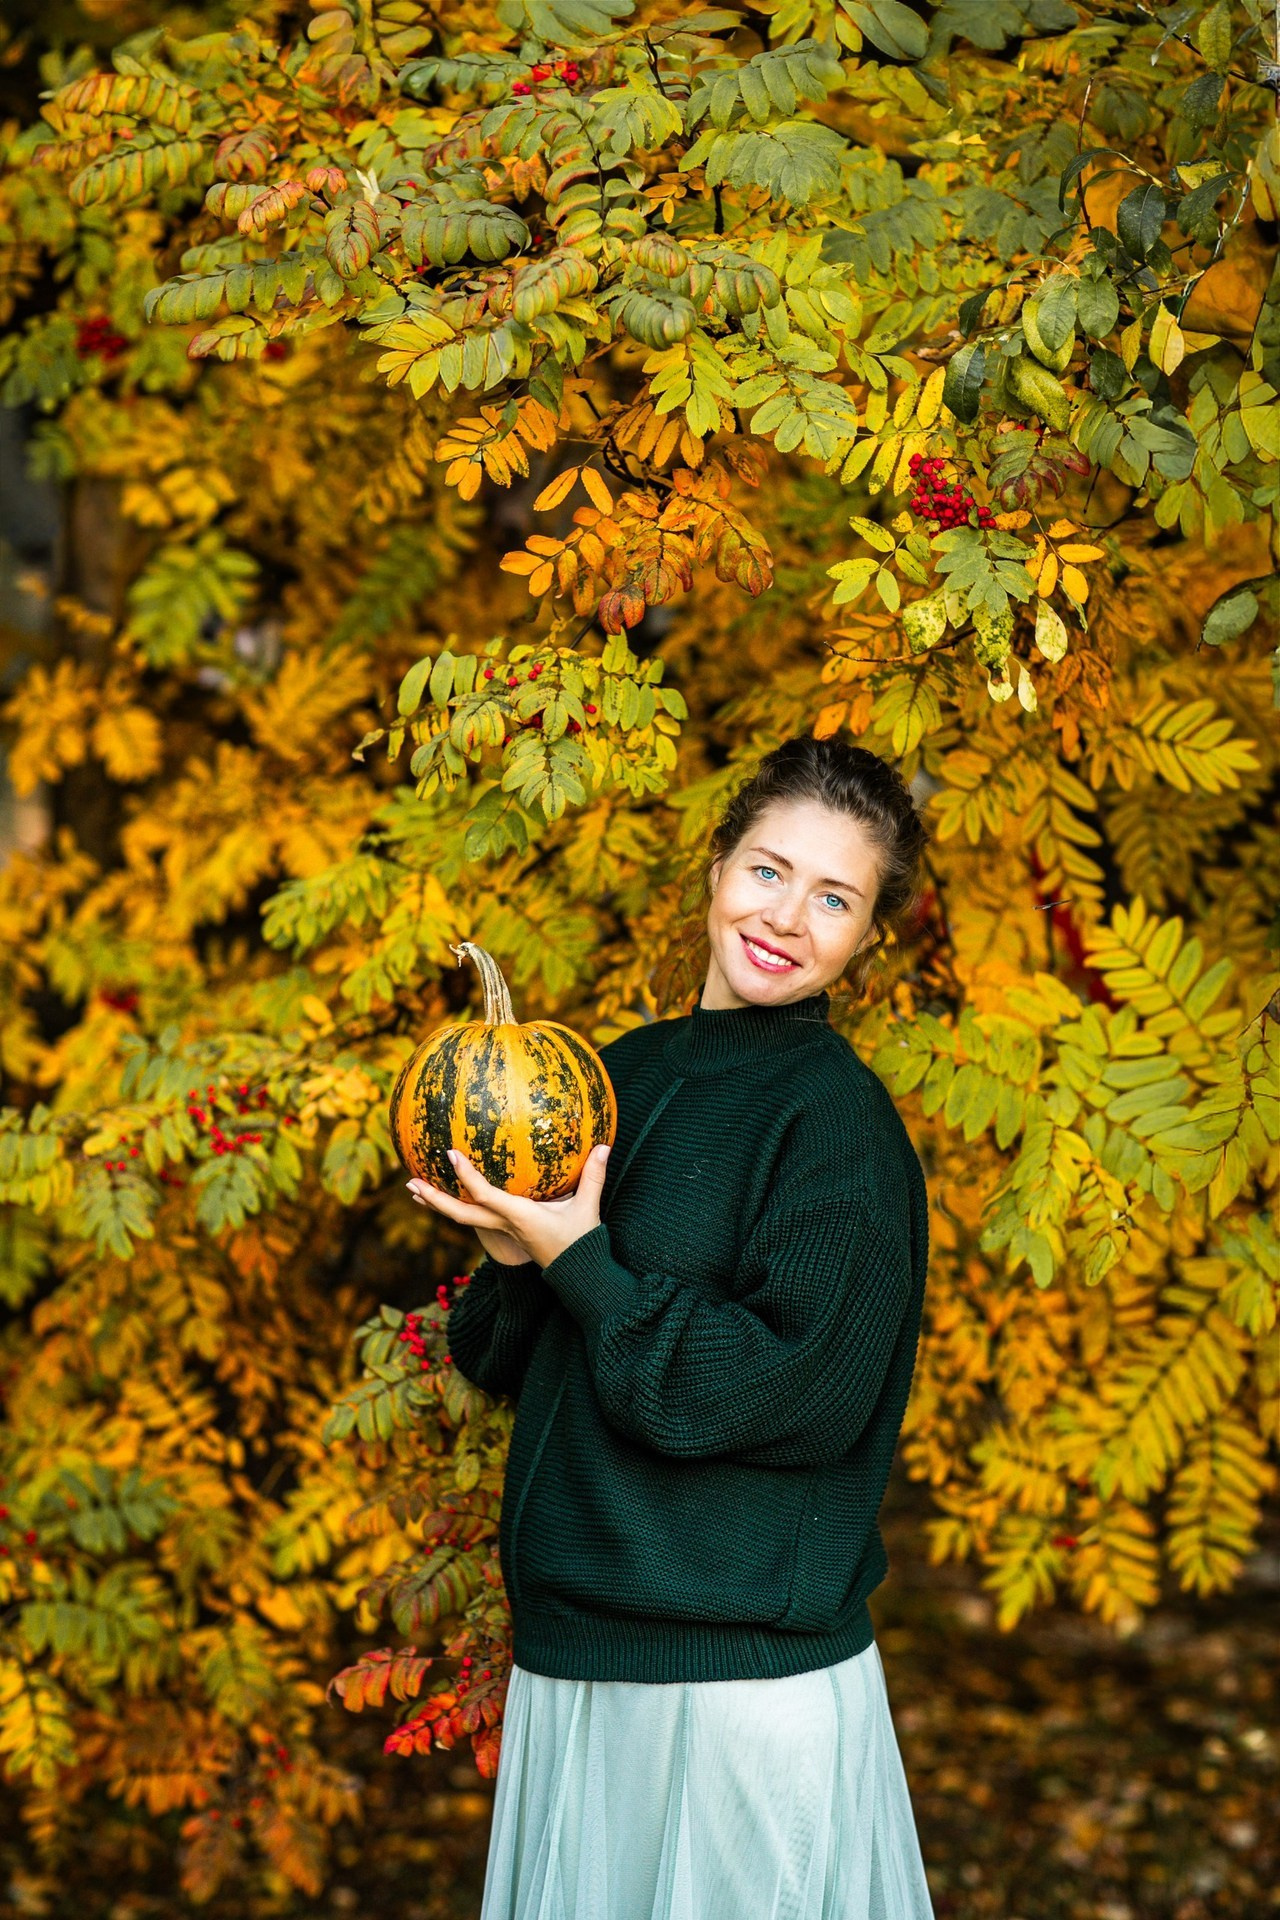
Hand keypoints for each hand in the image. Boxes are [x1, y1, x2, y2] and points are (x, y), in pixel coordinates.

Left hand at [406, 1143, 610, 1271]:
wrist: (576, 1274)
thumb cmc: (580, 1241)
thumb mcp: (588, 1208)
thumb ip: (593, 1177)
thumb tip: (604, 1146)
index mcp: (519, 1217)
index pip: (485, 1196)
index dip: (466, 1176)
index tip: (450, 1154)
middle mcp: (504, 1225)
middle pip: (460, 1214)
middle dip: (434, 1198)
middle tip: (409, 1180)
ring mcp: (501, 1231)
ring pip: (462, 1218)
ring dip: (437, 1203)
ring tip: (413, 1188)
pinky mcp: (503, 1233)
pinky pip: (472, 1217)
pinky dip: (454, 1206)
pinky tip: (444, 1195)